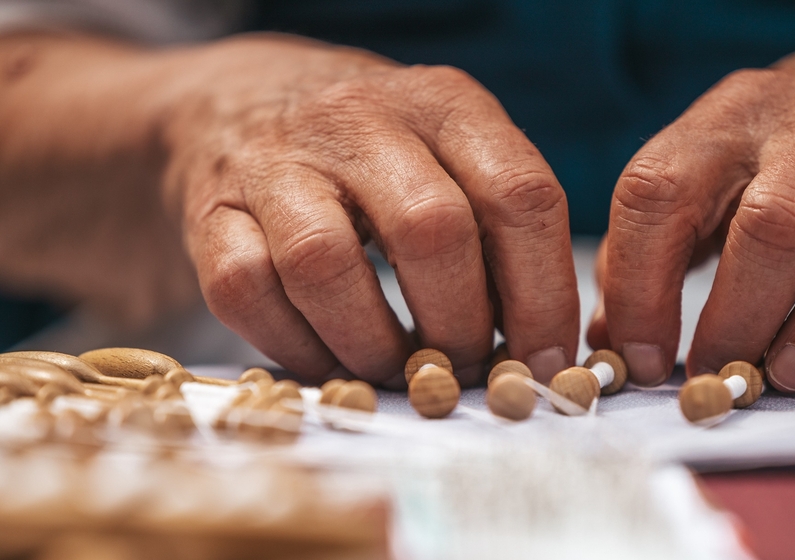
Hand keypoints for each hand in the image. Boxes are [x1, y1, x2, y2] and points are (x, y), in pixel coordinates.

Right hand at [165, 35, 577, 384]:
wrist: (242, 103)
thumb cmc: (377, 154)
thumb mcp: (452, 157)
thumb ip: (501, 232)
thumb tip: (537, 349)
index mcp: (444, 103)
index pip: (520, 195)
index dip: (543, 294)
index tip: (544, 360)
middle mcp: (360, 118)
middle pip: (431, 232)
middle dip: (459, 327)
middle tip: (463, 370)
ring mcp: (276, 160)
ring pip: (328, 267)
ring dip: (374, 347)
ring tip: (397, 370)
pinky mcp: (211, 210)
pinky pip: (248, 293)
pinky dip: (298, 348)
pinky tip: (331, 359)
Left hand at [589, 24, 794, 390]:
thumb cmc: (794, 149)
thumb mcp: (714, 170)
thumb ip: (659, 246)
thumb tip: (612, 339)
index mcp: (731, 119)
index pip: (658, 192)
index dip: (639, 286)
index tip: (641, 360)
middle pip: (774, 223)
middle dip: (739, 317)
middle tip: (722, 376)